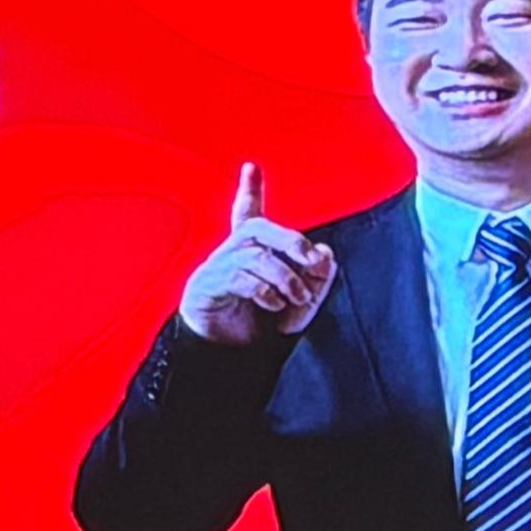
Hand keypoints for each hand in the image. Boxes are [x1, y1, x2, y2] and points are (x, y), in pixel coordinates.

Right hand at [176, 164, 339, 344]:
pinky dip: (264, 290)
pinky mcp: (205, 288)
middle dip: (290, 239)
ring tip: (296, 297)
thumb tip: (326, 254)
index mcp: (248, 254)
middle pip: (256, 227)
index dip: (248, 190)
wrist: (229, 363)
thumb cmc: (259, 330)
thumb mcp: (299, 304)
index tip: (251, 167)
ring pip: (254, 253)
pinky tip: (272, 304)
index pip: (246, 214)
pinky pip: (239, 276)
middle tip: (313, 258)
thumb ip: (316, 279)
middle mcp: (229, 256)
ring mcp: (214, 270)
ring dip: (283, 275)